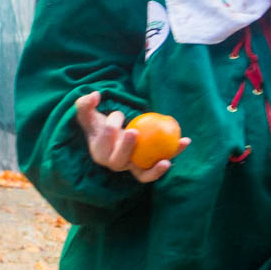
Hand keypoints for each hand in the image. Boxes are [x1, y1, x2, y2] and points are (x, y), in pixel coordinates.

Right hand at [74, 91, 189, 182]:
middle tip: (133, 131)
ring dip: (156, 170)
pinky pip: (160, 163)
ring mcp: (133, 167)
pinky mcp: (148, 166)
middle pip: (119, 162)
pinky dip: (174, 153)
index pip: (103, 143)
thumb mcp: (88, 112)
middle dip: (125, 148)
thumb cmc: (99, 122)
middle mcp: (115, 164)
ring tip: (166, 161)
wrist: (114, 132)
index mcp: (99, 153)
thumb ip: (85, 103)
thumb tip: (95, 95)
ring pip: (143, 174)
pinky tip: (185, 141)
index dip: (110, 128)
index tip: (118, 114)